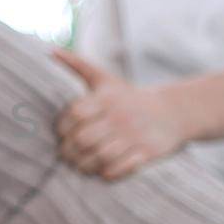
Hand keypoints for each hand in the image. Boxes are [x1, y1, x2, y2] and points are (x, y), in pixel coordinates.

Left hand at [51, 49, 186, 180]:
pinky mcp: (148, 151)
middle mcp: (120, 115)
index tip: (61, 134)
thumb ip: (77, 64)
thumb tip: (50, 50)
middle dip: (69, 151)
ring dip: (85, 165)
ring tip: (79, 166)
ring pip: (100, 156)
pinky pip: (121, 168)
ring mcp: (135, 134)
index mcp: (107, 97)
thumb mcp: (104, 78)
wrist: (172, 112)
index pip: (75, 114)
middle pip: (84, 139)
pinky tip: (102, 171)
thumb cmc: (128, 97)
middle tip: (65, 156)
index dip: (63, 127)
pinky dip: (107, 173)